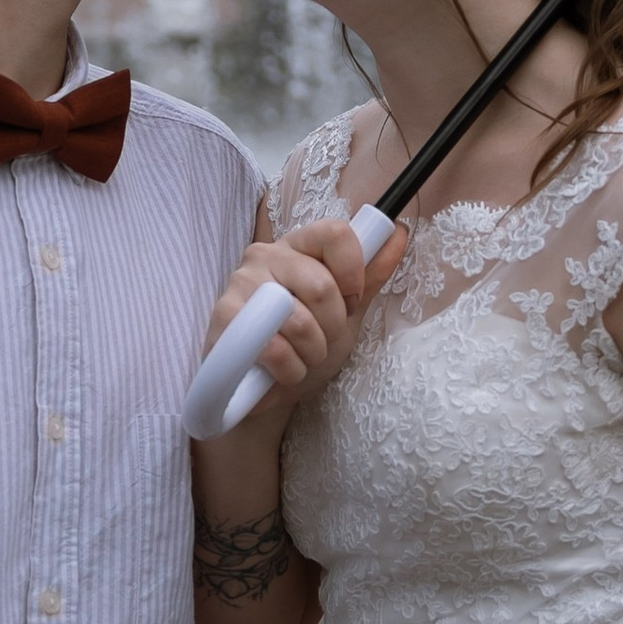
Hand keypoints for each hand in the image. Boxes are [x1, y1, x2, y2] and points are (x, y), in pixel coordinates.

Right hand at [197, 216, 408, 437]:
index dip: (353, 272)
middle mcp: (265, 255)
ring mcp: (240, 285)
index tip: (351, 301)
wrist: (262, 391)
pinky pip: (274, 348)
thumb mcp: (345, 311)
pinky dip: (290, 370)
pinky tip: (283, 372)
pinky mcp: (225, 319)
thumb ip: (370, 275)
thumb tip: (398, 234)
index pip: (335, 232)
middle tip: (322, 340)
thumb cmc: (303, 344)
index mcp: (297, 246)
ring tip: (301, 358)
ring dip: (311, 353)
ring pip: (299, 320)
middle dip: (333, 327)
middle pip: (322, 285)